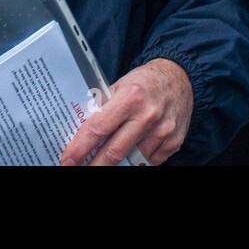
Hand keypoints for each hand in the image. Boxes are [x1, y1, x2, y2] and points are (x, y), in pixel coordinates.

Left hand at [60, 58, 193, 166]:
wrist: (180, 78)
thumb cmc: (145, 81)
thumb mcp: (120, 84)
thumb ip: (104, 106)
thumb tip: (81, 130)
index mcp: (130, 97)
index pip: (98, 127)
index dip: (80, 147)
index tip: (68, 160)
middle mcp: (147, 116)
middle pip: (114, 151)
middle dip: (94, 165)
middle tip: (78, 170)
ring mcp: (162, 131)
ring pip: (133, 159)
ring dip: (115, 165)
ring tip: (102, 163)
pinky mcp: (173, 143)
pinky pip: (150, 161)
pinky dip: (137, 160)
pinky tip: (129, 156)